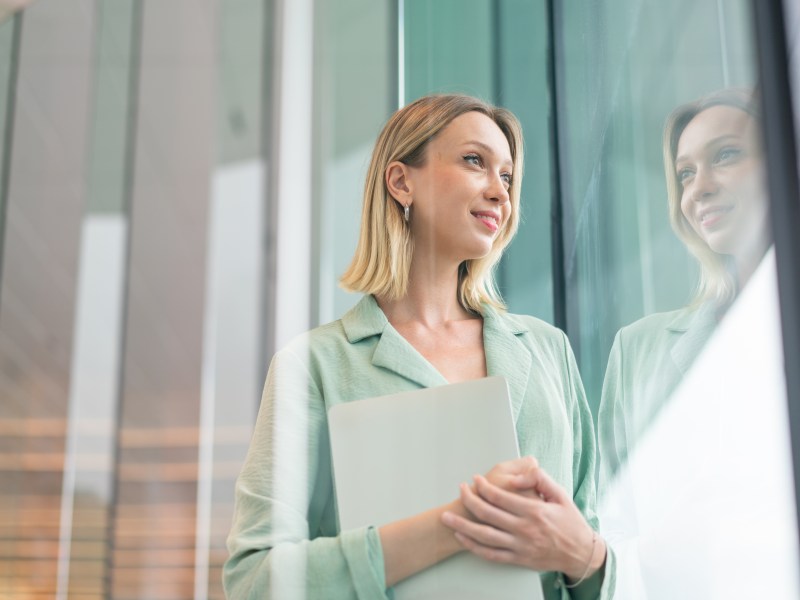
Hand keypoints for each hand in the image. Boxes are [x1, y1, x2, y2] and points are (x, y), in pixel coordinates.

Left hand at [440, 464, 605, 580]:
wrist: (581, 554)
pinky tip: (462, 538)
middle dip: (470, 501)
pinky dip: (474, 547)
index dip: (484, 487)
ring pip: (485, 536)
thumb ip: (540, 479)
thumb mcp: (561, 495)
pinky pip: (491, 554)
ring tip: (447, 518)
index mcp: (534, 511)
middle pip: (488, 514)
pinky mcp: (518, 559)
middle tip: (460, 490)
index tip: (474, 480)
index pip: (501, 497)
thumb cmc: (570, 522)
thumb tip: (521, 473)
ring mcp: (520, 546)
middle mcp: (524, 529)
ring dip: (463, 526)